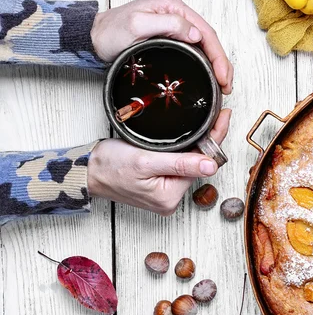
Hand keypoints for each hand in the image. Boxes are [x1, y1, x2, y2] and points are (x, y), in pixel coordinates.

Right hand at [87, 109, 230, 215]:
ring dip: (195, 145)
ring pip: (190, 164)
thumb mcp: (145, 161)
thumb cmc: (108, 165)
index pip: (202, 163)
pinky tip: (189, 138)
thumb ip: (179, 163)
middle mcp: (171, 199)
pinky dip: (184, 152)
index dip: (215, 138)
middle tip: (216, 115)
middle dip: (208, 141)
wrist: (86, 171)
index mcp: (170, 196)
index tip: (224, 117)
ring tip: (205, 122)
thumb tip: (211, 165)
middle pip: (198, 164)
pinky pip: (179, 167)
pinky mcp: (160, 187)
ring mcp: (166, 194)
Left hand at [91, 0, 232, 93]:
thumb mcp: (137, 25)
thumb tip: (196, 33)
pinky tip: (210, 74)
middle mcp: (177, 13)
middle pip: (209, 38)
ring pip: (205, 45)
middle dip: (221, 62)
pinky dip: (206, 63)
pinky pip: (195, 49)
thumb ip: (168, 24)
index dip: (218, 55)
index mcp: (173, 6)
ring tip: (223, 83)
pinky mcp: (171, 37)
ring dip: (216, 64)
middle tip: (226, 84)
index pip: (205, 30)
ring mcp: (175, 24)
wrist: (94, 38)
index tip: (223, 75)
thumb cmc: (110, 32)